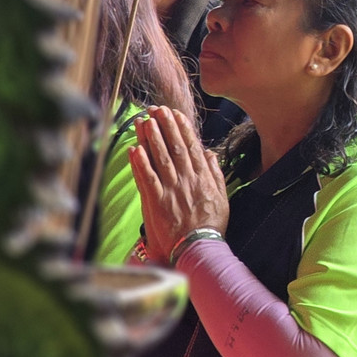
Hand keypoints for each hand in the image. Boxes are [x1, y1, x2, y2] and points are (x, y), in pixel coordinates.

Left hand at [130, 106, 228, 260]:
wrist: (200, 246)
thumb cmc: (211, 224)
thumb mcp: (222, 196)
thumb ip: (215, 173)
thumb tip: (210, 154)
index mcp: (203, 177)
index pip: (192, 146)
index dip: (182, 129)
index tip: (176, 114)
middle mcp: (187, 179)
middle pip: (174, 147)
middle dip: (165, 126)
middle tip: (157, 110)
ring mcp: (171, 189)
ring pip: (160, 158)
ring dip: (152, 138)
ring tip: (145, 121)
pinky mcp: (157, 201)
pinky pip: (147, 179)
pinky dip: (140, 164)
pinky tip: (134, 149)